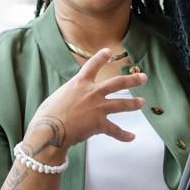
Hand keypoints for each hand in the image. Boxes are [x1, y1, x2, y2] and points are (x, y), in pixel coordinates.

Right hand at [22, 48, 146, 162]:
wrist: (50, 129)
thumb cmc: (47, 115)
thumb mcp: (57, 97)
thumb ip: (68, 95)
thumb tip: (69, 100)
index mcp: (79, 83)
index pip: (92, 65)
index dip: (101, 57)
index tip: (109, 52)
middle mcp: (92, 92)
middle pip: (117, 83)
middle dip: (132, 80)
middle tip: (143, 78)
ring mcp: (98, 108)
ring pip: (122, 104)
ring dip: (134, 103)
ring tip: (142, 102)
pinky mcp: (100, 124)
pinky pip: (115, 130)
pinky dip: (124, 135)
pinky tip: (131, 137)